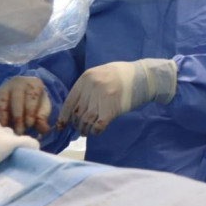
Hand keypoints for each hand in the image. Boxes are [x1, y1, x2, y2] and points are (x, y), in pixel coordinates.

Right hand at [0, 77, 50, 135]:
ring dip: (3, 117)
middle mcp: (16, 84)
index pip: (32, 97)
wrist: (23, 91)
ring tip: (6, 130)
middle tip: (19, 132)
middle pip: (16, 99)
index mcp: (33, 84)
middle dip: (17, 117)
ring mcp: (2, 89)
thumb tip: (43, 129)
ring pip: (1, 102)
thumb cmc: (35, 103)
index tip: (30, 125)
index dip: (30, 112)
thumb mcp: (42, 108)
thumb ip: (42, 118)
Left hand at [57, 59, 176, 135]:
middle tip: (80, 129)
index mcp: (86, 78)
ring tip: (86, 132)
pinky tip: (97, 131)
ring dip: (84, 130)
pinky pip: (98, 125)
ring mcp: (101, 99)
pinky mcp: (112, 109)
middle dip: (76, 124)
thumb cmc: (122, 75)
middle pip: (77, 113)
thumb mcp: (101, 74)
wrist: (143, 76)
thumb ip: (88, 87)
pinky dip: (95, 131)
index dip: (64, 116)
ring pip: (85, 121)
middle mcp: (91, 88)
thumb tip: (76, 107)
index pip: (70, 102)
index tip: (61, 126)